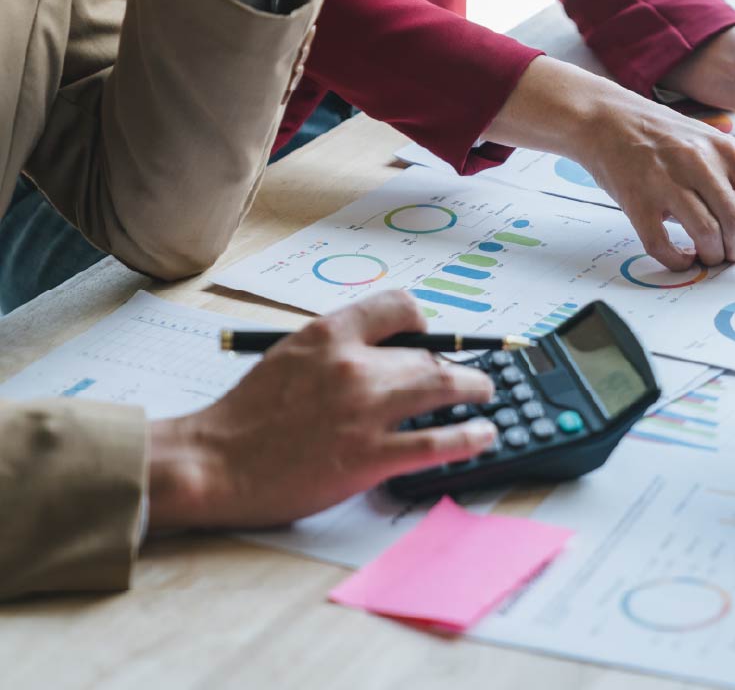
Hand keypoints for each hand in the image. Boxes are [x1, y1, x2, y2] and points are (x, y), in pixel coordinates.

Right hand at [147, 292, 496, 529]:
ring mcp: (364, 411)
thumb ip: (337, 348)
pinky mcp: (368, 457)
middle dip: (458, 365)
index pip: (399, 306)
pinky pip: (436, 442)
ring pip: (443, 388)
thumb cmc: (246, 413)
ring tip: (486, 396)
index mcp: (329, 334)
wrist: (214, 463)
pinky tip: (483, 433)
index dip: (424, 324)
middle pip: (429, 354)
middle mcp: (352, 364)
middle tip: (472, 376)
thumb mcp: (289, 356)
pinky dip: (468, 436)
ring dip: (474, 390)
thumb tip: (384, 352)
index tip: (430, 339)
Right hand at [485, 57, 734, 272]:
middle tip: (728, 254)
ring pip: (705, 235)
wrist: (606, 119)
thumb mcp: (717, 144)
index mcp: (726, 151)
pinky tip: (680, 257)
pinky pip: (663, 245)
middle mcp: (700, 163)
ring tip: (705, 255)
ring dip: (710, 256)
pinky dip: (676, 260)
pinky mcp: (637, 199)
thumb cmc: (664, 134)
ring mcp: (667, 180)